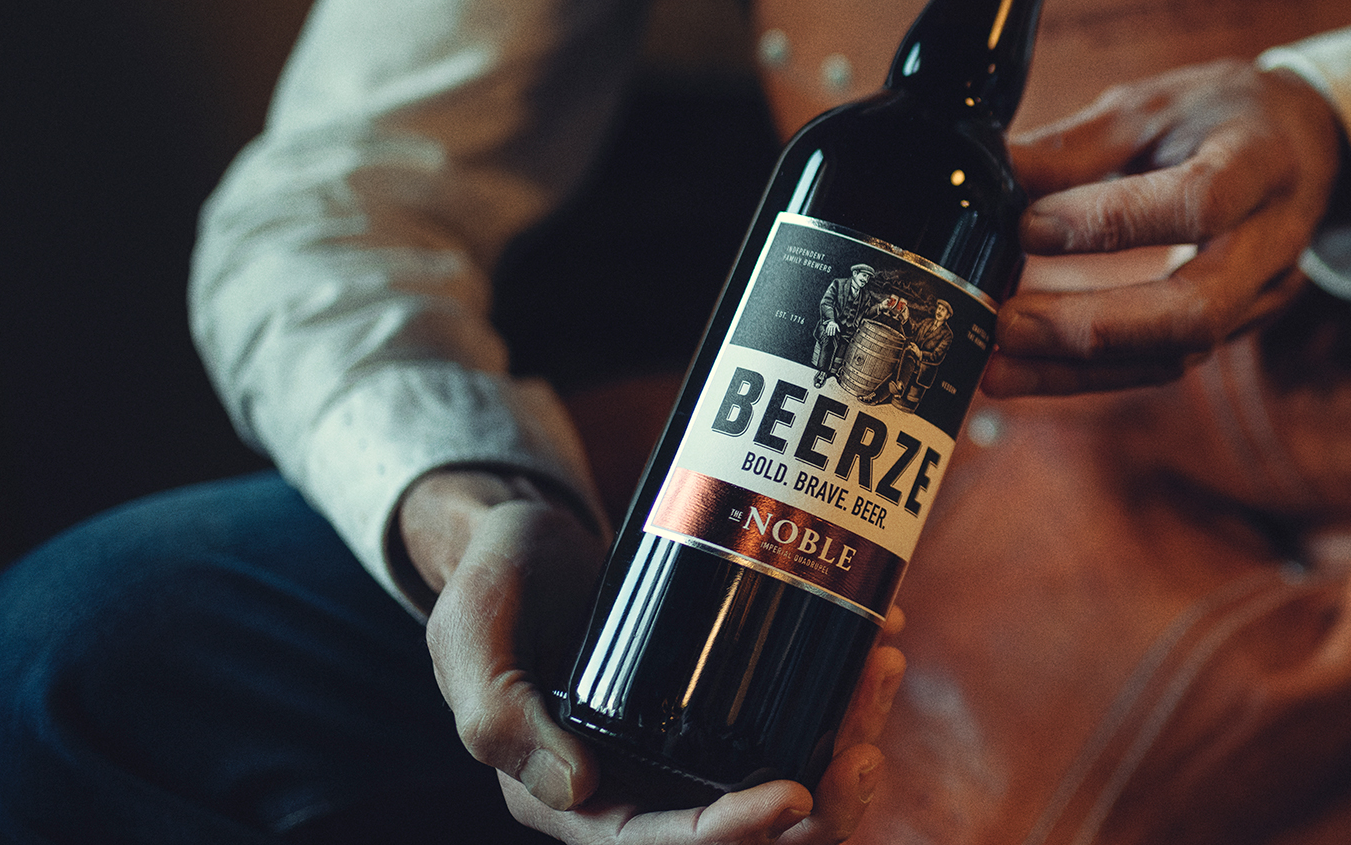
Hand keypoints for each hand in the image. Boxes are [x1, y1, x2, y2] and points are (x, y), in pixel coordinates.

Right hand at [404, 469, 905, 843]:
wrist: (521, 535)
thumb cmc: (487, 587)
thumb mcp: (467, 638)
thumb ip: (495, 713)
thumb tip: (575, 788)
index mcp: (578, 799)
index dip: (736, 833)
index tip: (799, 792)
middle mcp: (645, 784)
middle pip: (755, 830)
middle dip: (828, 801)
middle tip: (867, 739)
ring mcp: (693, 742)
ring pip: (796, 771)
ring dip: (852, 734)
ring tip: (882, 661)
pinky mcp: (726, 696)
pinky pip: (802, 713)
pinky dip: (847, 684)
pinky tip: (882, 629)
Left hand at [986, 59, 1342, 395]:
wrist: (1306, 146)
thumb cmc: (1224, 117)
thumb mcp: (1155, 105)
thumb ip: (1077, 146)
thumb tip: (990, 174)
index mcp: (1259, 162)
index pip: (1197, 204)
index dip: (1113, 223)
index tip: (1029, 227)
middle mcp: (1272, 240)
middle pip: (1197, 309)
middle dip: (1095, 327)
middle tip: (1007, 324)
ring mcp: (1262, 294)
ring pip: (1178, 352)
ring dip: (1081, 368)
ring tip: (998, 366)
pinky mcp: (1237, 326)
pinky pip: (1167, 362)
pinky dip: (1094, 373)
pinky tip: (1029, 372)